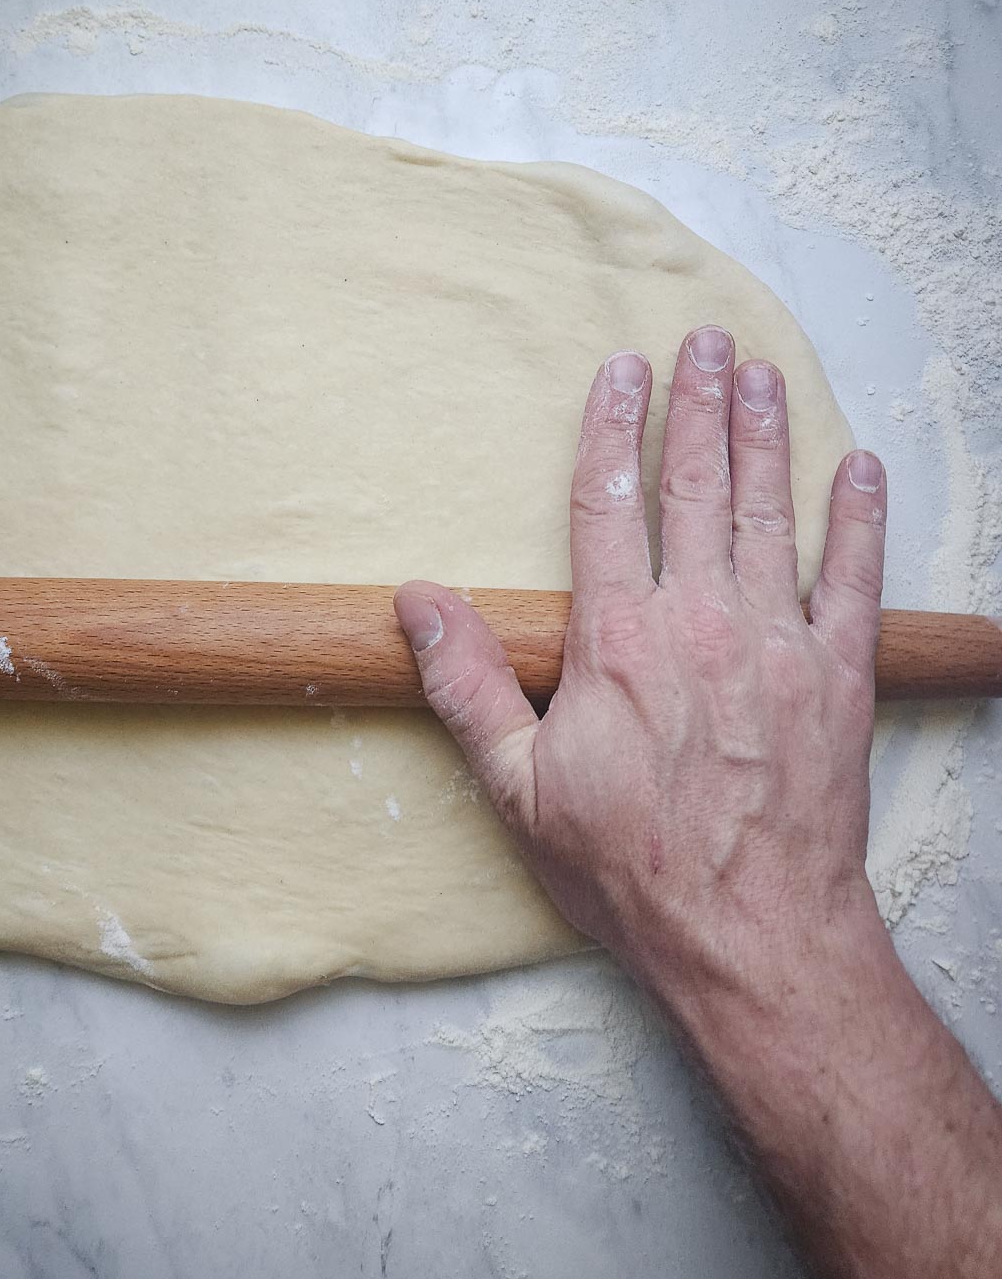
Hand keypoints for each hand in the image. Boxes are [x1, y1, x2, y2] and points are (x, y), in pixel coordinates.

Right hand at [394, 325, 888, 1011]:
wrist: (751, 936)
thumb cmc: (629, 869)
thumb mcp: (517, 789)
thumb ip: (467, 685)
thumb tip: (417, 601)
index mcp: (620, 641)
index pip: (608, 506)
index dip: (613, 430)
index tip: (622, 372)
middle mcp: (703, 623)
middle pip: (698, 488)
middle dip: (700, 406)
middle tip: (707, 342)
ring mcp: (779, 645)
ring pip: (773, 514)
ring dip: (768, 438)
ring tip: (764, 375)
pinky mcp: (841, 677)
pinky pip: (855, 580)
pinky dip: (859, 520)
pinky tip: (862, 470)